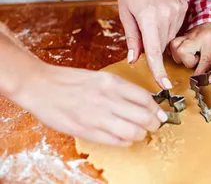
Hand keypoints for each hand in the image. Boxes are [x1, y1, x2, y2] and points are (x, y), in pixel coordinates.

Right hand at [12, 64, 166, 145]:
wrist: (40, 86)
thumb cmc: (70, 81)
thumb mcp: (100, 78)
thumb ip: (122, 90)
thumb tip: (144, 103)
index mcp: (111, 83)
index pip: (145, 98)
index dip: (157, 109)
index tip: (161, 114)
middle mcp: (107, 99)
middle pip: (144, 117)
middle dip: (155, 124)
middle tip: (155, 125)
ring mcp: (96, 116)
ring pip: (133, 132)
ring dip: (141, 135)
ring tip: (139, 133)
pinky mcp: (86, 131)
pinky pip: (116, 142)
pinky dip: (126, 142)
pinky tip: (124, 138)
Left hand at [117, 0, 187, 88]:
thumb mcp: (125, 12)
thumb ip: (132, 38)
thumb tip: (134, 59)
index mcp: (148, 18)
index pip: (154, 52)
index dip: (158, 71)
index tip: (165, 85)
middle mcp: (166, 15)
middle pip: (161, 45)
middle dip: (152, 45)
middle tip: (144, 30)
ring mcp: (177, 11)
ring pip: (169, 37)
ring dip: (160, 36)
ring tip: (152, 18)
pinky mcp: (183, 7)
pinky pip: (176, 27)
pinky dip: (167, 26)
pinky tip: (160, 13)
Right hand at [169, 22, 210, 74]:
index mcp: (208, 38)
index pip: (204, 57)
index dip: (200, 69)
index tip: (197, 77)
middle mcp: (194, 37)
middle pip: (183, 52)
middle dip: (187, 61)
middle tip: (196, 60)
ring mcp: (186, 36)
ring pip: (175, 48)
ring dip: (180, 57)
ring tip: (190, 57)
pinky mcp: (180, 36)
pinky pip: (171, 45)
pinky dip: (174, 51)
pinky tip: (181, 54)